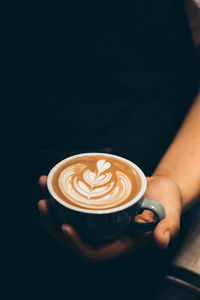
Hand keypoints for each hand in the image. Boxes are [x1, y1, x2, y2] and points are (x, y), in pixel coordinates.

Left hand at [38, 174, 181, 262]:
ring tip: (44, 184)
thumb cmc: (166, 203)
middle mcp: (104, 233)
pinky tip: (53, 178)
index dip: (76, 244)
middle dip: (53, 222)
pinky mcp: (94, 205)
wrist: (160, 189)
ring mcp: (97, 219)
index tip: (64, 227)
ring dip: (52, 204)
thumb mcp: (170, 214)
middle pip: (72, 235)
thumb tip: (161, 241)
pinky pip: (73, 202)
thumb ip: (167, 227)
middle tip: (44, 203)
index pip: (92, 252)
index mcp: (119, 242)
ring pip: (68, 217)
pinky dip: (61, 192)